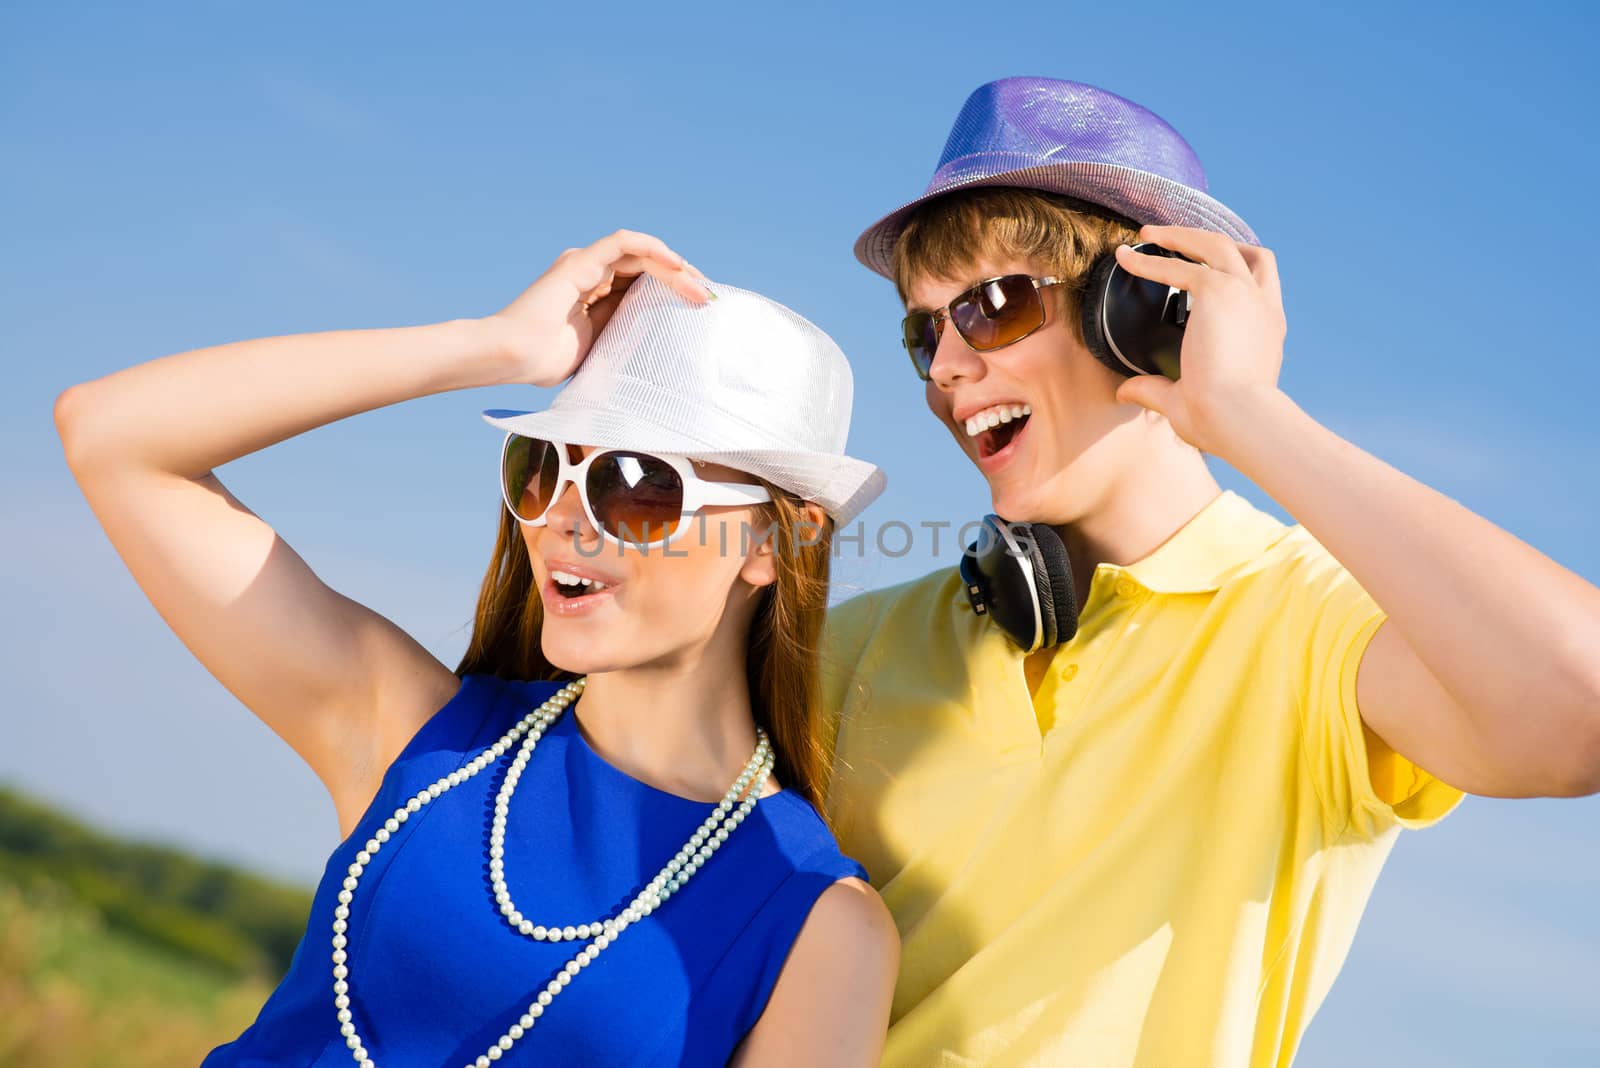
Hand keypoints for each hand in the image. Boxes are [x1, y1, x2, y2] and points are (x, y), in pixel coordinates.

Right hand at [484, 229, 710, 386]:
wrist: (513, 357)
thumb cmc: (546, 361)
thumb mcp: (601, 348)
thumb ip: (624, 335)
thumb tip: (659, 344)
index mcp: (596, 293)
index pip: (645, 283)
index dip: (675, 291)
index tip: (701, 309)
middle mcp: (592, 273)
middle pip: (648, 267)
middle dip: (683, 280)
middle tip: (708, 299)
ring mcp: (586, 264)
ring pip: (642, 254)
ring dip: (675, 268)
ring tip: (699, 287)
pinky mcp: (581, 261)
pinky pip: (624, 243)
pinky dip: (653, 248)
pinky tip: (677, 264)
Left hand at [1109, 225, 1287, 455]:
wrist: (1241, 420)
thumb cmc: (1222, 421)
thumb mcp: (1185, 401)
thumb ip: (1155, 390)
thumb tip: (1123, 393)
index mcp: (1266, 329)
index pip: (1259, 285)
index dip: (1236, 269)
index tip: (1206, 267)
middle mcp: (1262, 307)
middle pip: (1246, 252)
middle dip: (1208, 240)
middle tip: (1171, 238)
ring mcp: (1244, 294)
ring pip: (1215, 244)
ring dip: (1181, 235)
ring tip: (1147, 233)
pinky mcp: (1219, 291)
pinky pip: (1180, 266)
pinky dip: (1151, 260)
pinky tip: (1126, 259)